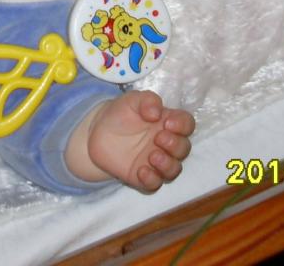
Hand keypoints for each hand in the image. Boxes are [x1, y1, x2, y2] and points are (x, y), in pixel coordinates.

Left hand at [66, 91, 194, 191]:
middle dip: (175, 145)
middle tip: (158, 138)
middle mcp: (166, 144)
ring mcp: (156, 162)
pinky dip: (152, 179)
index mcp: (168, 122)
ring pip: (174, 169)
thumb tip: (157, 113)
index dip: (182, 125)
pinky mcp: (143, 176)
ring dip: (168, 165)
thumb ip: (147, 101)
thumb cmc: (120, 113)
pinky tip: (141, 171)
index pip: (187, 124)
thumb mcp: (131, 100)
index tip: (167, 123)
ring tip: (152, 156)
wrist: (97, 132)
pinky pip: (155, 184)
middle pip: (184, 148)